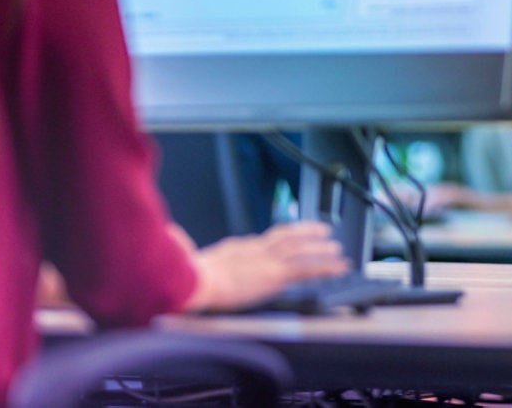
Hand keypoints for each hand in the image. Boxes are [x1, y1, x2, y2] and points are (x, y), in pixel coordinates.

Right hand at [186, 221, 350, 312]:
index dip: (278, 237)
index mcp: (236, 247)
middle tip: (321, 230)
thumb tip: (171, 236)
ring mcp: (267, 261)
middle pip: (286, 236)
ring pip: (301, 250)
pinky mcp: (275, 276)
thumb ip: (182, 247)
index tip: (287, 235)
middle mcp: (255, 249)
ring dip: (321, 248)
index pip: (262, 239)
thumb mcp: (183, 257)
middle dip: (305, 233)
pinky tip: (339, 267)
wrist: (194, 282)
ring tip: (336, 248)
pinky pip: (307, 270)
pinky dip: (326, 267)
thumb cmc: (185, 275)